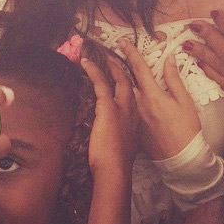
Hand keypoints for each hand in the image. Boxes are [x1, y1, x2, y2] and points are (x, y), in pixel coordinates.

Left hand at [80, 55, 137, 179]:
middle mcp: (133, 110)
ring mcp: (122, 107)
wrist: (116, 169)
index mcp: (137, 119)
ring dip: (110, 65)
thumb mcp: (126, 145)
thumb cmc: (119, 162)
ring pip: (118, 80)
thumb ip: (123, 133)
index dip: (128, 84)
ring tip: (103, 54)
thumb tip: (117, 129)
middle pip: (130, 83)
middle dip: (123, 69)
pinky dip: (94, 71)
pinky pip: (101, 83)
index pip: (134, 96)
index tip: (123, 77)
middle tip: (114, 57)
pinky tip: (86, 63)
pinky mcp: (109, 107)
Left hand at [119, 39, 199, 159]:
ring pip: (124, 94)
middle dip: (117, 66)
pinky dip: (122, 99)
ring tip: (112, 71)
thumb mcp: (185, 102)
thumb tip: (169, 59)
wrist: (181, 160)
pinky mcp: (134, 128)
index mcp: (152, 95)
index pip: (139, 68)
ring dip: (118, 82)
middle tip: (110, 54)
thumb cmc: (187, 130)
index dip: (130, 53)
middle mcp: (139, 105)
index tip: (122, 41)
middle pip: (125, 80)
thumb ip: (174, 79)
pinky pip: (127, 109)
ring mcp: (134, 117)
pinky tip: (121, 97)